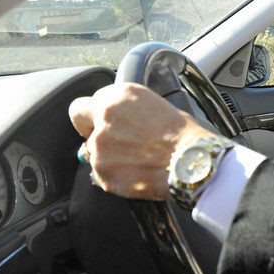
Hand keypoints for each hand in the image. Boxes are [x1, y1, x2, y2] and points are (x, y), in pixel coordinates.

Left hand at [68, 83, 213, 199]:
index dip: (93, 115)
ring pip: (93, 153)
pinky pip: (101, 174)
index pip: (83, 105)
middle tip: (112, 141)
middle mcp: (102, 119)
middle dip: (92, 133)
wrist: (191, 161)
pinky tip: (138, 173)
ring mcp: (99, 148)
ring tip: (138, 161)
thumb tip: (115, 126)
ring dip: (109, 157)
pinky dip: (115, 176)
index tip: (101, 122)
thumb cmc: (183, 133)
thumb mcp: (154, 106)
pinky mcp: (102, 173)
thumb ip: (127, 112)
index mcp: (116, 97)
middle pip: (82, 127)